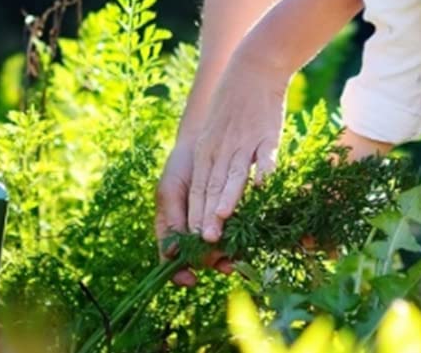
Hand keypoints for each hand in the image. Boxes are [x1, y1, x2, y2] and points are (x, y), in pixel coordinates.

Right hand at [155, 140, 233, 285]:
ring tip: (239, 261)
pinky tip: (250, 242)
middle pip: (200, 258)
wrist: (204, 140)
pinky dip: (241, 239)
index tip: (191, 280)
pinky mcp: (232, 212)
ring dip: (229, 257)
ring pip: (219, 249)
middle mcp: (192, 231)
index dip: (180, 274)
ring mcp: (211, 223)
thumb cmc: (181, 167)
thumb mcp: (170, 190)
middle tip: (226, 266)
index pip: (172, 261)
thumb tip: (173, 253)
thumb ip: (171, 219)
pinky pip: (236, 231)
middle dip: (213, 264)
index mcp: (172, 230)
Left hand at [186, 46, 289, 244]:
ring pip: (234, 174)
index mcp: (206, 150)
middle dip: (208, 216)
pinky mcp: (267, 133)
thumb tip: (213, 195)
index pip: (198, 189)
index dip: (196, 216)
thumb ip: (214, 160)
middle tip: (205, 244)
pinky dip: (263, 172)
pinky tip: (262, 188)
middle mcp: (221, 148)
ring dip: (228, 198)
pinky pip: (265, 156)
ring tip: (222, 220)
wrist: (253, 67)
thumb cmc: (234, 102)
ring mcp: (244, 141)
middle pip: (212, 187)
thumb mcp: (215, 131)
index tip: (194, 243)